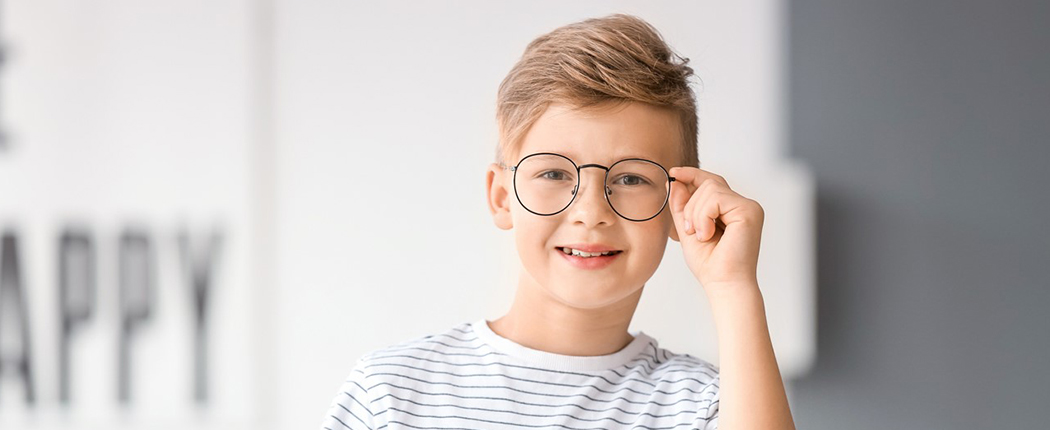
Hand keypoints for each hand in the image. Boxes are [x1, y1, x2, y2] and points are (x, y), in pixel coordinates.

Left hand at [668, 167, 764, 296]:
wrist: (724, 284)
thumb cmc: (710, 264)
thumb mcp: (688, 229)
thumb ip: (682, 206)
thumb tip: (674, 182)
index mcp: (732, 209)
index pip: (711, 182)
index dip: (692, 174)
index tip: (673, 173)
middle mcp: (743, 205)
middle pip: (708, 183)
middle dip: (690, 205)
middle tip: (691, 231)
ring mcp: (748, 207)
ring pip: (710, 188)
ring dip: (696, 213)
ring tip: (701, 235)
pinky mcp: (749, 211)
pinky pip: (716, 198)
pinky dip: (703, 216)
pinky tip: (708, 235)